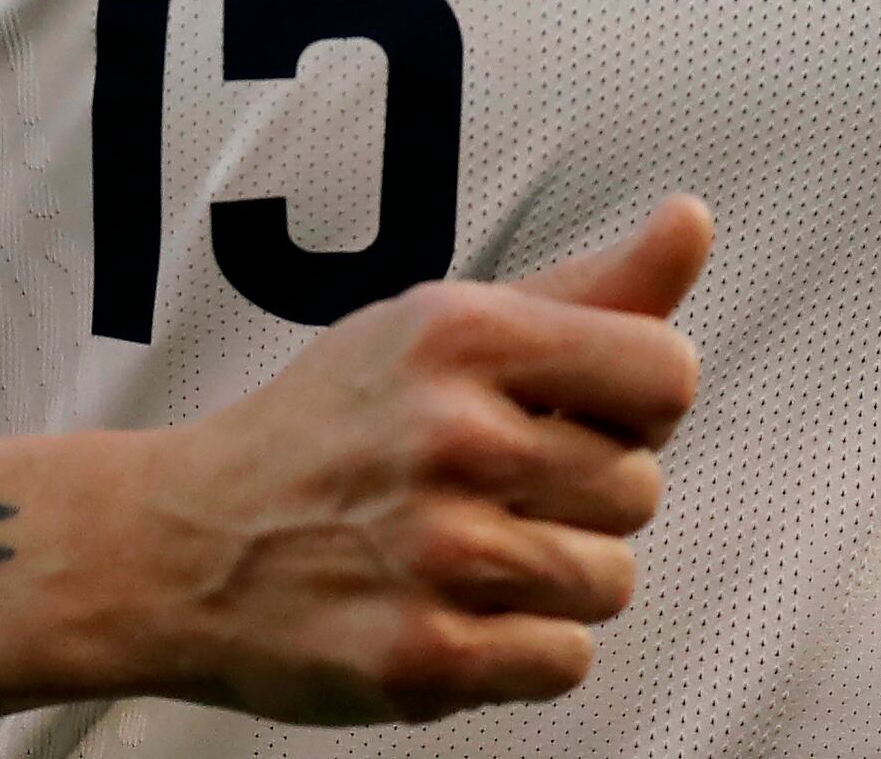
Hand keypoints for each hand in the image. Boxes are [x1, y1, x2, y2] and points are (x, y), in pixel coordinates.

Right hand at [122, 197, 710, 724]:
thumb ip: (588, 289)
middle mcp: (454, 436)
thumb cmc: (335, 424)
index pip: (666, 374)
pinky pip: (566, 660)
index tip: (576, 415)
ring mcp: (439, 553)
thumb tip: (694, 220)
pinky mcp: (425, 659)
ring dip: (557, 578)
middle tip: (493, 491)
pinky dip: (525, 648)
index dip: (636, 404)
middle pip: (641, 488)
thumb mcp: (443, 325)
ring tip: (472, 553)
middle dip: (584, 496)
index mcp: (463, 335)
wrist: (186, 542)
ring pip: (610, 581)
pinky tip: (457, 610)